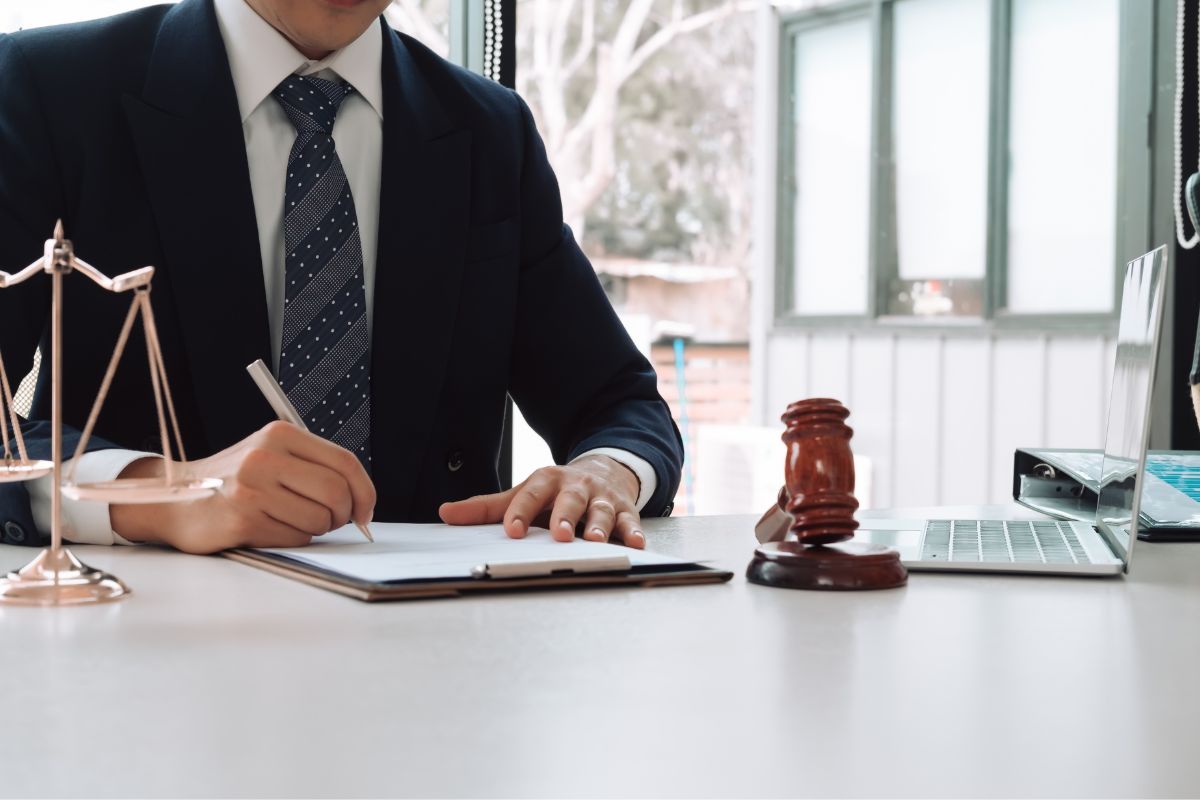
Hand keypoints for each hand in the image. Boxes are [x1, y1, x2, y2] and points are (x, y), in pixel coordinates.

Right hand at [110, 421, 375, 553]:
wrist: (176, 500)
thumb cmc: (235, 482)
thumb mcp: (273, 456)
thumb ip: (314, 467)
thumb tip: (362, 499)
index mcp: (280, 434)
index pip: (344, 462)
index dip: (365, 491)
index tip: (366, 511)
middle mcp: (265, 456)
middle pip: (336, 492)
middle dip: (342, 514)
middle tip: (331, 520)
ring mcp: (252, 488)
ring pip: (319, 520)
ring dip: (316, 528)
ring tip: (291, 520)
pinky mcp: (242, 519)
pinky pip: (295, 537)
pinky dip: (293, 539)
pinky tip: (271, 528)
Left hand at [438, 454, 644, 548]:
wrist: (604, 471)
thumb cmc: (557, 491)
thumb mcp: (524, 493)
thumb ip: (487, 507)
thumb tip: (446, 513)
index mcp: (547, 480)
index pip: (531, 494)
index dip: (521, 511)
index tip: (512, 531)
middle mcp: (576, 487)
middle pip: (570, 500)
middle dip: (565, 516)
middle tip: (559, 534)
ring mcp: (602, 498)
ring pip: (602, 511)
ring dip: (600, 526)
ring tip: (596, 541)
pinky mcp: (625, 511)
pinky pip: (631, 522)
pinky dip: (633, 533)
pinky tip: (635, 543)